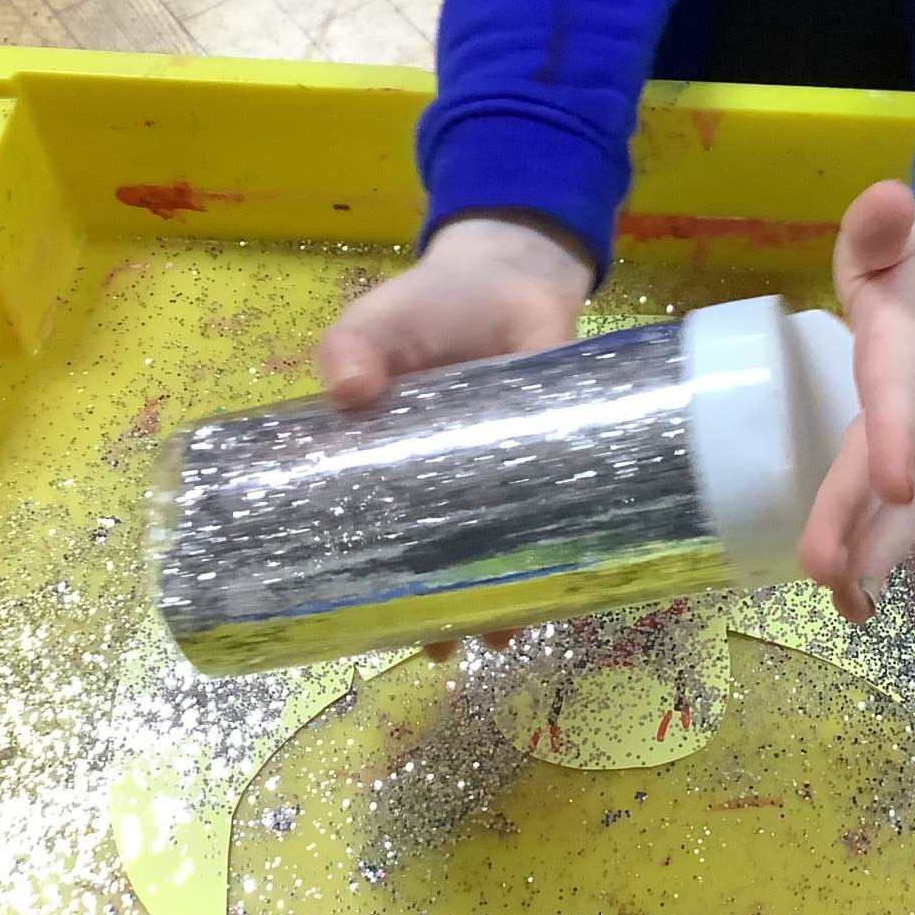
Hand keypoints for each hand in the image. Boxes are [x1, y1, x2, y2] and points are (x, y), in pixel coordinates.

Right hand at [316, 214, 592, 652]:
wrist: (510, 272)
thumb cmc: (429, 306)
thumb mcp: (377, 323)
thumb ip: (351, 346)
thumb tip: (347, 389)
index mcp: (396, 467)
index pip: (377, 538)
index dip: (373, 583)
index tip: (365, 624)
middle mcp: (452, 486)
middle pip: (444, 561)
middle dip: (441, 608)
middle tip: (440, 642)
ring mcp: (510, 475)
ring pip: (506, 552)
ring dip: (504, 594)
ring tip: (499, 630)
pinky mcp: (564, 454)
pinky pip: (567, 513)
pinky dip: (567, 551)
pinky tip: (565, 587)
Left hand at [796, 183, 914, 627]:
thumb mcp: (892, 235)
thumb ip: (882, 227)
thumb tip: (887, 199)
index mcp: (909, 350)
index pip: (897, 394)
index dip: (894, 437)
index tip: (891, 482)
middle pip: (899, 472)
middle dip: (866, 525)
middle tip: (831, 577)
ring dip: (886, 561)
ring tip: (854, 610)